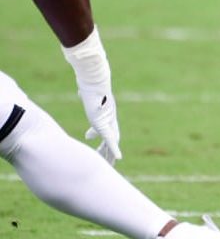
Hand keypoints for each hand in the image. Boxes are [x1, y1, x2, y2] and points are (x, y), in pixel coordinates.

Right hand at [62, 27, 121, 164]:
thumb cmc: (91, 78)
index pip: (103, 125)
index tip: (89, 137)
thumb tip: (82, 89)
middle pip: (112, 135)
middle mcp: (108, 115)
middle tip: (110, 159)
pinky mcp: (106, 120)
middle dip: (109, 148)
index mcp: (104, 110)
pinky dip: (114, 148)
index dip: (98, 134)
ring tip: (114, 163)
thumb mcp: (88, 89)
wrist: (95, 75)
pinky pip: (110, 138)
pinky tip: (118, 158)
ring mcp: (108, 119)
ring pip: (112, 140)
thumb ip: (86, 92)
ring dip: (112, 152)